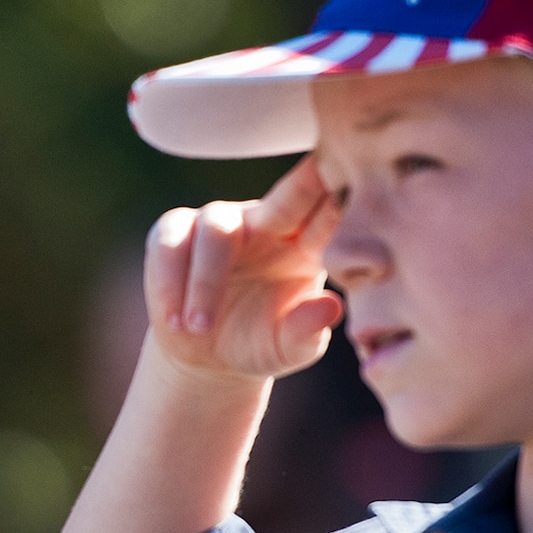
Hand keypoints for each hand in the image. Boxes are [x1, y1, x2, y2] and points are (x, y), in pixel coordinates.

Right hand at [144, 155, 345, 381]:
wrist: (207, 358)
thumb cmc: (258, 345)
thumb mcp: (288, 349)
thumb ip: (307, 331)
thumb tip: (331, 308)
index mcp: (306, 246)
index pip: (330, 218)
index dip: (343, 201)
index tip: (363, 183)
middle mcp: (268, 224)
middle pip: (288, 197)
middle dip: (304, 185)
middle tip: (319, 174)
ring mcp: (221, 223)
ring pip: (217, 229)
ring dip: (206, 281)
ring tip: (200, 328)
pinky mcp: (175, 233)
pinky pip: (170, 244)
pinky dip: (169, 284)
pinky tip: (175, 321)